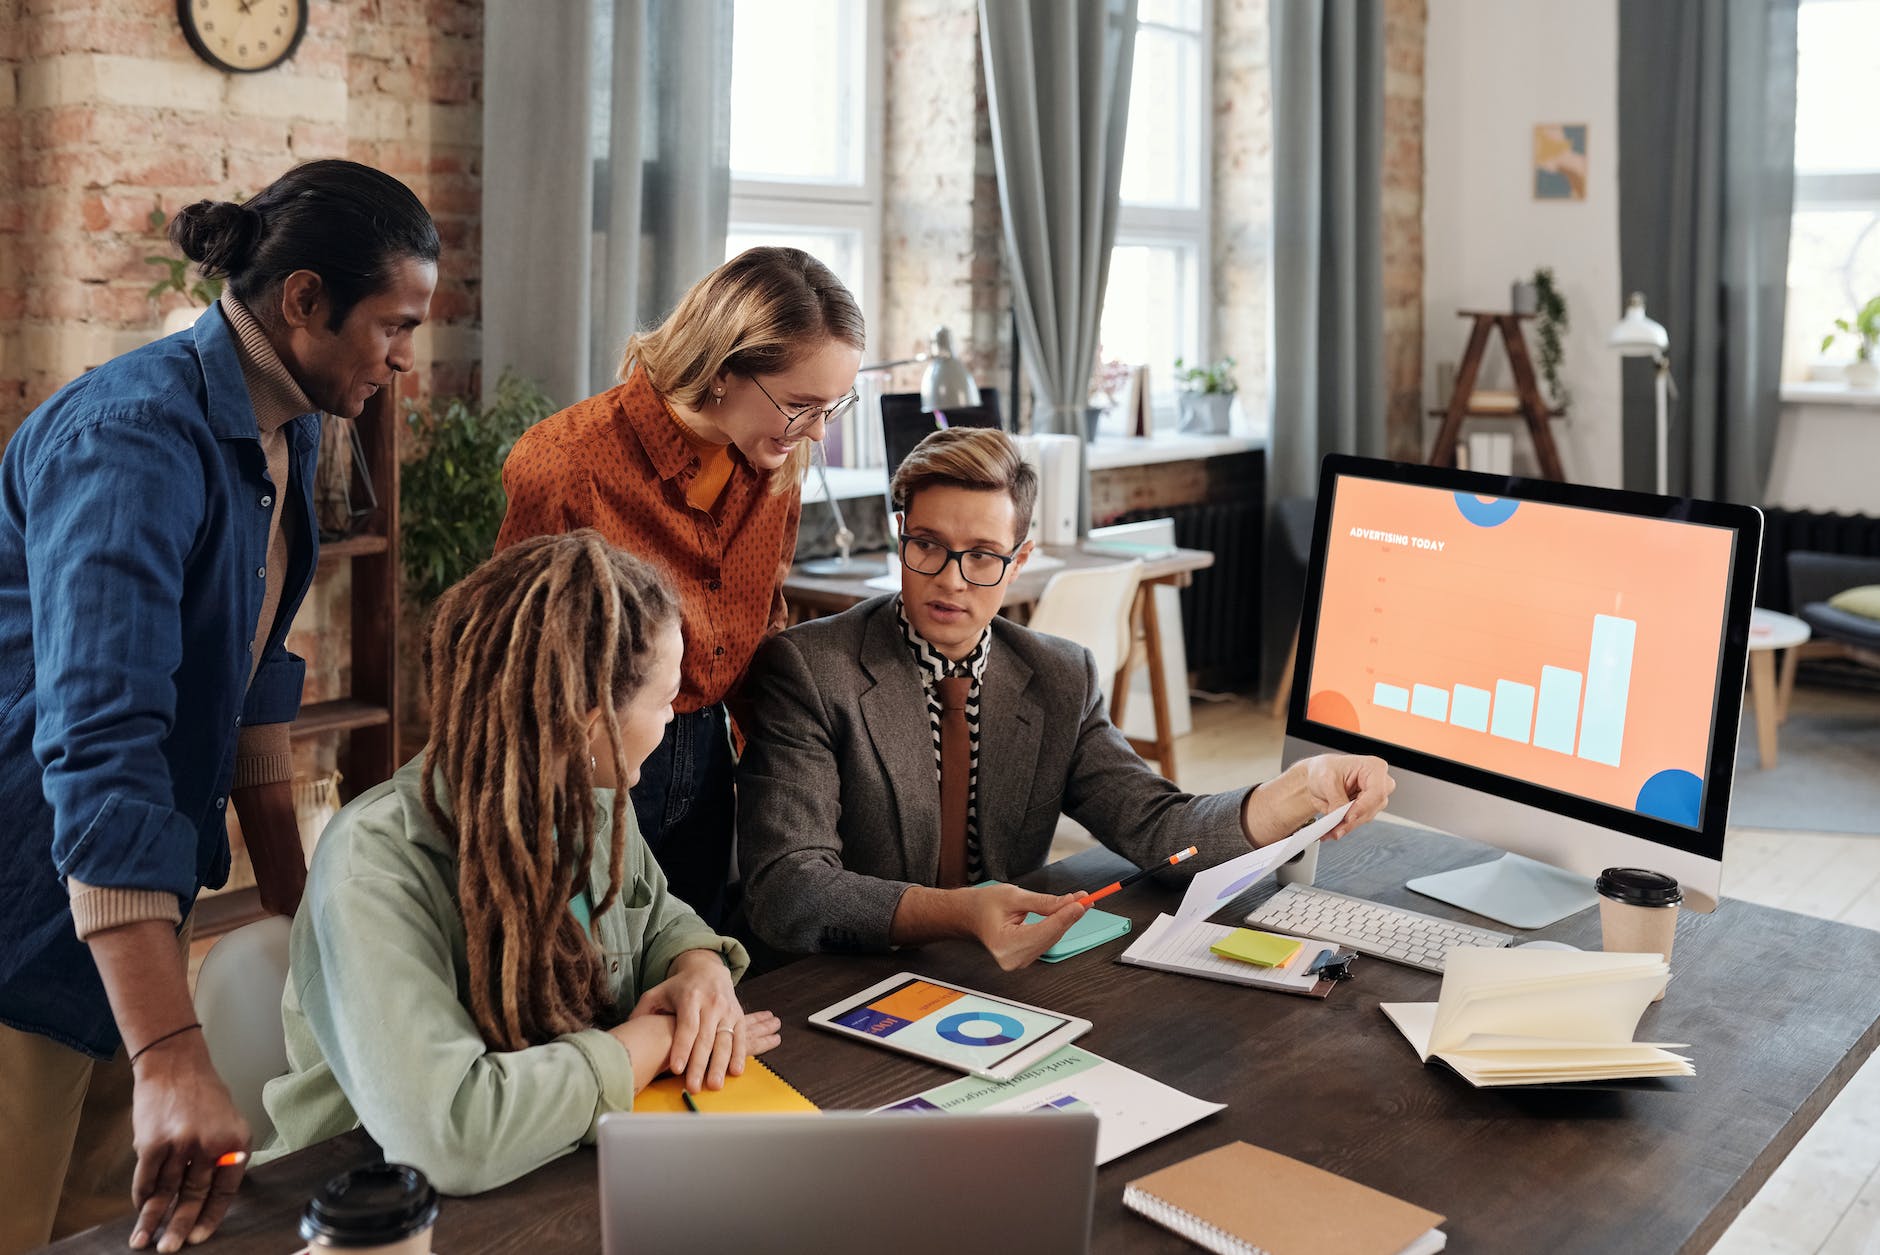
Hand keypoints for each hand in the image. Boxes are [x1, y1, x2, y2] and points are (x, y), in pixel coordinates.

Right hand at [127, 1034, 249, 1252]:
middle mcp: (210, 1145)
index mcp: (235, 1142)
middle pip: (194, 1195)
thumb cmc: (203, 1095)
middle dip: (180, 1226)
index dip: (211, 1217)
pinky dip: (142, 1197)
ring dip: (153, 1220)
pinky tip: (139, 1211)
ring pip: (165, 1192)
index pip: (225, 1191)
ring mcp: (180, 1144)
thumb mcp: (228, 1122)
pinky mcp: (152, 1143)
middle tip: (171, 1249)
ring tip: (143, 1242)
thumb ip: (223, 1157)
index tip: (199, 1237)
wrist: (176, 1064)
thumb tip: (211, 1196)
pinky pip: (146, 1179)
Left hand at [630, 950, 745, 1091]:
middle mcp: (711, 1003)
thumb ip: (643, 1012)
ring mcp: (727, 1010)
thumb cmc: (679, 987)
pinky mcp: (739, 1016)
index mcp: (690, 997)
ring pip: (725, 1040)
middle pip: (706, 1038)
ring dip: (720, 1065)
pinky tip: (735, 1072)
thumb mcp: (657, 993)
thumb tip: (627, 1032)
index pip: (686, 1026)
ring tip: (714, 1085)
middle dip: (700, 1064)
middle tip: (694, 1087)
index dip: (682, 1048)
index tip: (676, 1069)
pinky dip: (740, 1055)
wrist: (708, 969)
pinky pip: (741, 1037)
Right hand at [965, 885, 1087, 970]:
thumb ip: (1043, 902)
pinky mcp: (1025, 957)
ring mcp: (1019, 961)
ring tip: (1076, 902)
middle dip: (1068, 916)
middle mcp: (1013, 958)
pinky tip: (1065, 913)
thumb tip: (1069, 903)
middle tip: (1084, 898)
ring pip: (1052, 939)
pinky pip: (1047, 941)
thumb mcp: (1013, 896)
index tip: (1081, 903)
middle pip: (1051, 936)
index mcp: (1005, 944)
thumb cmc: (985, 905)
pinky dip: (1057, 926)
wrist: (970, 914)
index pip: (1044, 931)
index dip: (1065, 916)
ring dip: (1065, 921)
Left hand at [1294, 754, 1394, 837]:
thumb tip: (1341, 816)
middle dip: (1353, 820)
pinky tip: (1334, 829)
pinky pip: (1358, 822)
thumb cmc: (1325, 769)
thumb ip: (1336, 799)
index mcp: (1374, 767)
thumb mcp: (1326, 780)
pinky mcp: (1367, 810)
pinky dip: (1345, 826)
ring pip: (1365, 818)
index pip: (1377, 792)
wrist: (1318, 777)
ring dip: (1347, 826)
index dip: (1363, 807)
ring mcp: (1374, 798)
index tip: (1348, 817)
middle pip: (1372, 808)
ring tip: (1330, 830)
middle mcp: (1379, 783)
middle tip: (1336, 828)